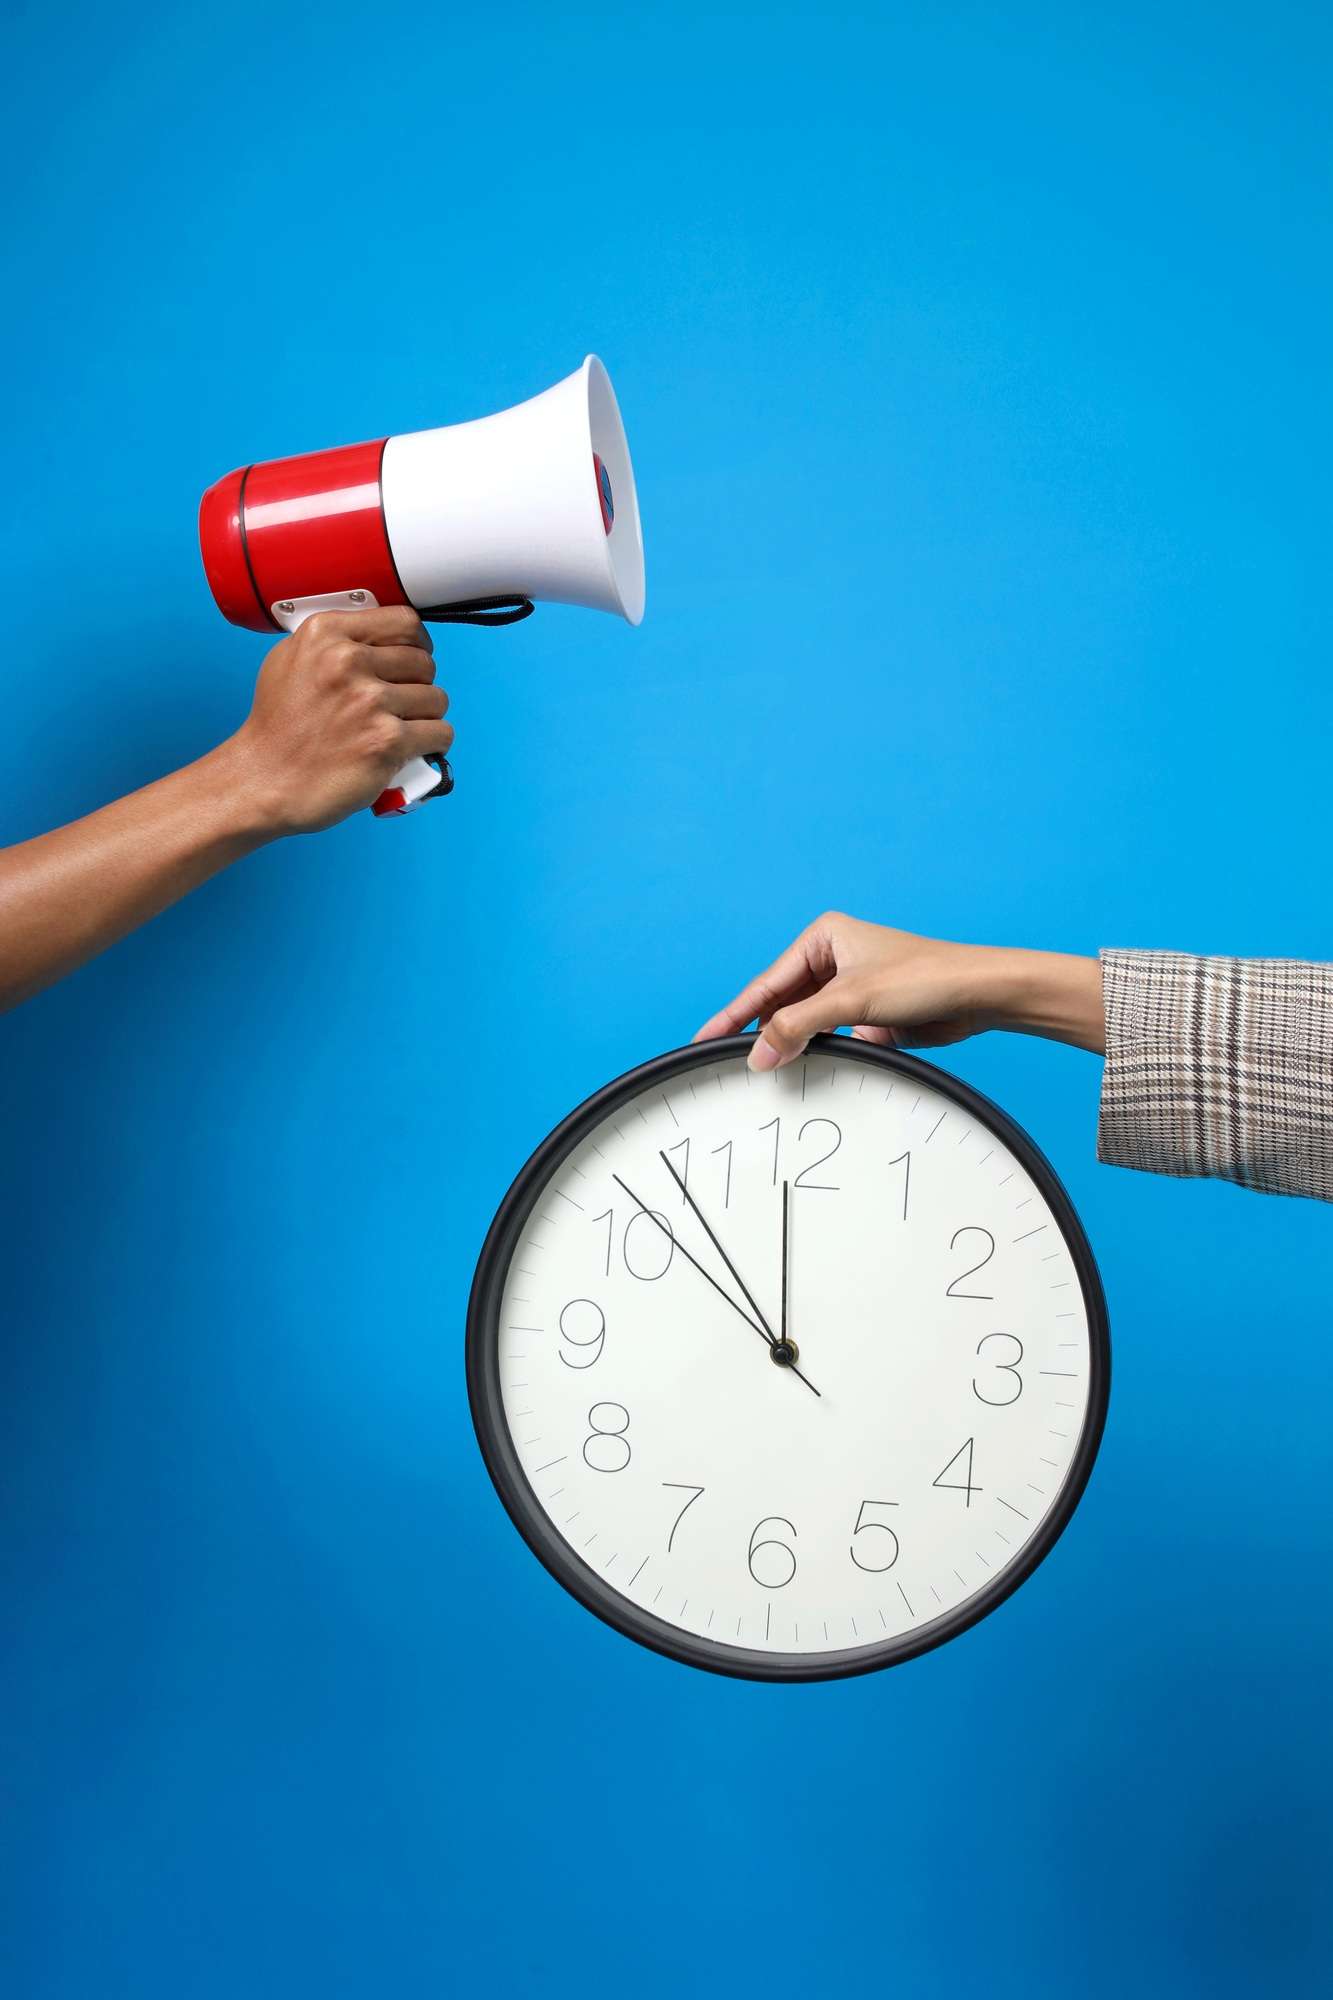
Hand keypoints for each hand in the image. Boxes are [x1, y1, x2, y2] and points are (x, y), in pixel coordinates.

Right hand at [228, 606, 453, 833]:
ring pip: (436, 698)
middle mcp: (347, 662)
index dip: (417, 643)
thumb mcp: (289, 661)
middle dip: (420, 685)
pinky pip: (440, 733)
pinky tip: (413, 749)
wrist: (263, 782)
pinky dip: (433, 744)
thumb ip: (333, 643)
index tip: (413, 658)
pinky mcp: (386, 741)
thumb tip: (378, 637)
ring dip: (427, 717)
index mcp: (325, 634)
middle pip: (424, 662)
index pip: (404, 621)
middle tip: (403, 705)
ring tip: (404, 729)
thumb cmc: (277, 730)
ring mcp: (369, 701)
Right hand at [694, 912, 1104, 1068]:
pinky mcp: (868, 1015)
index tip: (705, 1038)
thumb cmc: (925, 977)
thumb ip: (798, 1026)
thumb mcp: (852, 1001)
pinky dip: (817, 1052)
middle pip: (781, 1004)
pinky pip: (828, 1037)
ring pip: (804, 1023)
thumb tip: (758, 1053)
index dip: (734, 1014)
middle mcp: (833, 959)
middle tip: (735, 1064)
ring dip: (792, 1045)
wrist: (980, 994)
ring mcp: (850, 989)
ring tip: (770, 1070)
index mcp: (823, 938)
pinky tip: (807, 1067)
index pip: (766, 983)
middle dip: (763, 1033)